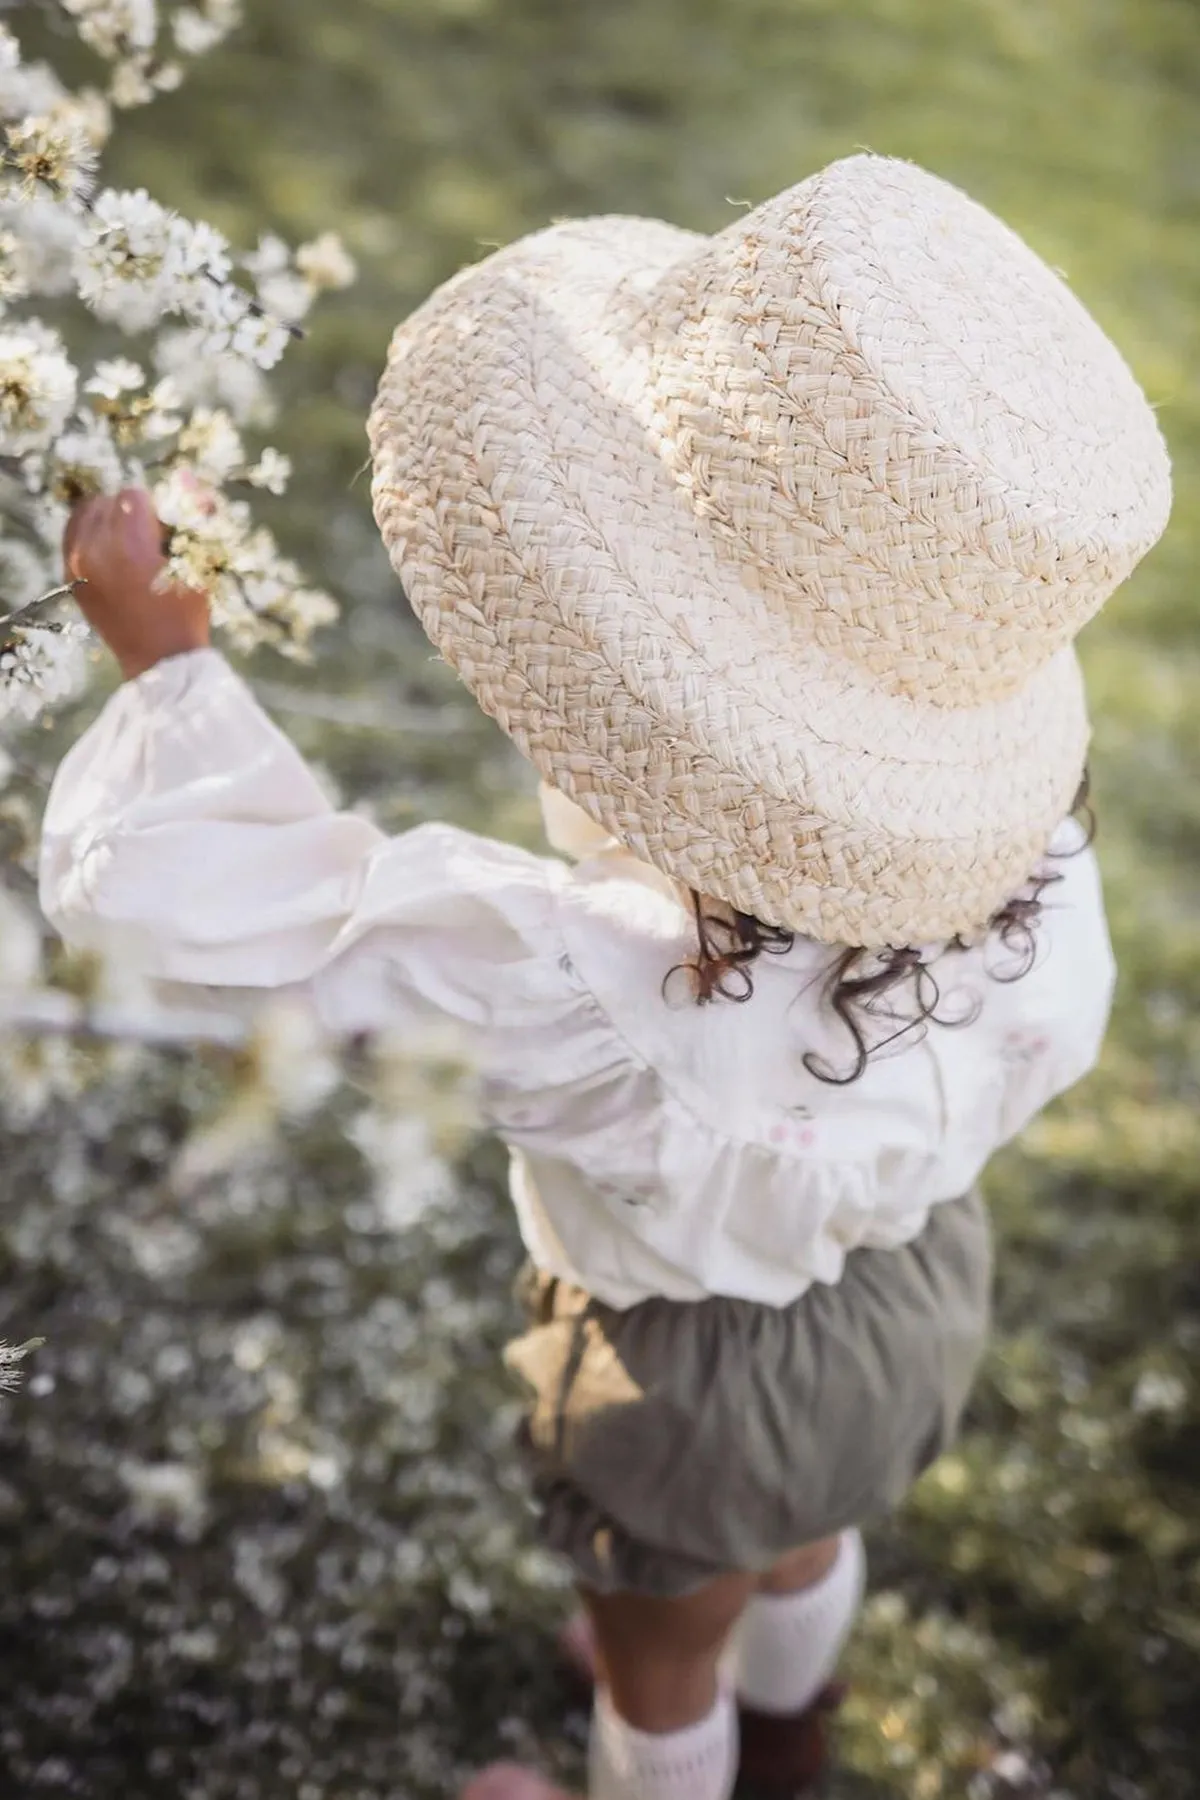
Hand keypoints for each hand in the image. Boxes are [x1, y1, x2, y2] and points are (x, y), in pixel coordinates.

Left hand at [63, 488, 210, 680]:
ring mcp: (76, 563)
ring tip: (129, 546)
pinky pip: (73, 534)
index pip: (133, 494)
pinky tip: (111, 552)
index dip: (155, 508)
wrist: (159, 660)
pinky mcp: (69, 576)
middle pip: (109, 501)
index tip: (165, 533)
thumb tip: (185, 475)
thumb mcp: (199, 562)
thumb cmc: (187, 613)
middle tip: (150, 541)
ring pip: (87, 514)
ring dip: (109, 520)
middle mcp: (94, 549)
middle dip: (131, 513)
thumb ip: (195, 515)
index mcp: (128, 544)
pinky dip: (91, 534)